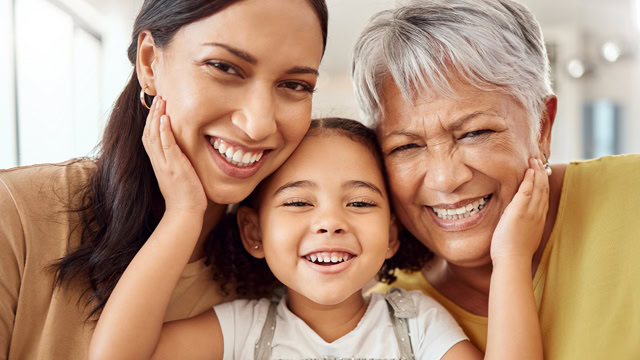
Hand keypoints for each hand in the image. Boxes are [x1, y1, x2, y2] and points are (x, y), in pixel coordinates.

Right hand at [142, 96, 206, 214]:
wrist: (184, 213)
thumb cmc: (186, 196)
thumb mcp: (179, 175)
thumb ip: (178, 162)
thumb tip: (184, 153)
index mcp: (159, 162)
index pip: (151, 137)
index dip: (151, 121)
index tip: (157, 106)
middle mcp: (158, 161)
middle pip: (149, 132)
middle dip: (152, 113)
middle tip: (158, 96)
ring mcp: (164, 164)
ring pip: (155, 135)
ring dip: (157, 116)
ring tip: (161, 100)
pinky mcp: (174, 167)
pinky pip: (166, 146)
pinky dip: (164, 131)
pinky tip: (165, 118)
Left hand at [491, 158, 548, 263]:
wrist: (512, 261)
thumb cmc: (513, 253)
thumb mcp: (522, 236)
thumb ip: (523, 226)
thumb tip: (518, 222)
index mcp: (539, 220)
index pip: (544, 198)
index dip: (544, 184)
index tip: (541, 174)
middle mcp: (538, 214)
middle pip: (544, 189)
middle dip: (542, 174)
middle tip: (539, 161)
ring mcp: (530, 212)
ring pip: (538, 187)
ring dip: (536, 172)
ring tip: (534, 160)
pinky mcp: (519, 211)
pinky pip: (527, 191)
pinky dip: (529, 179)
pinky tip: (528, 170)